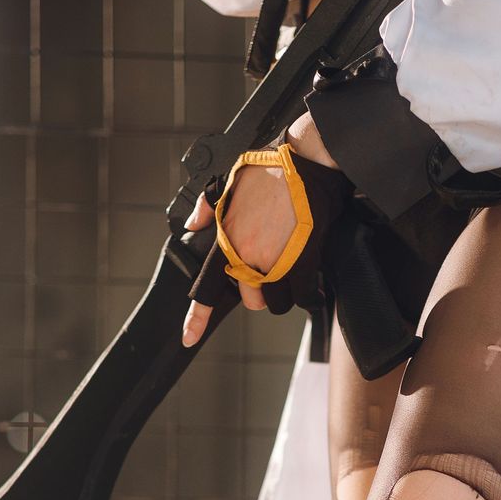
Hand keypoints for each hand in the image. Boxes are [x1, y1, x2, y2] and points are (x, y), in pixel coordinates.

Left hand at [181, 113, 336, 345]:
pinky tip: (312, 282)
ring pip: (277, 302)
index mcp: (228, 239)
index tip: (189, 338)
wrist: (307, 161)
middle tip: (273, 268)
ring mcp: (276, 261)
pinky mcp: (303, 262)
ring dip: (285, 291)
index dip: (196, 318)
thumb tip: (194, 223)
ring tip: (292, 268)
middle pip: (251, 301)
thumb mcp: (229, 181)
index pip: (207, 287)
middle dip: (262, 289)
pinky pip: (303, 297)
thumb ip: (208, 208)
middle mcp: (248, 256)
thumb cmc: (270, 167)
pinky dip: (308, 294)